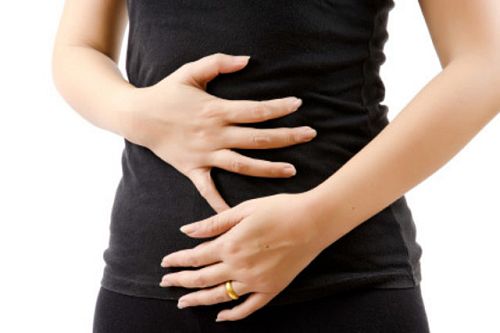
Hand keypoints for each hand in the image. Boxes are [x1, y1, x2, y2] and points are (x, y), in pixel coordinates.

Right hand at [122, 52, 316, 212]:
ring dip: (268, 169)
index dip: (279, 107)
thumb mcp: (190, 71)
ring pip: (242, 165)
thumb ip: (219, 62)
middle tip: (310, 135)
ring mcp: (204, 154)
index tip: (299, 104)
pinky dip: (220, 203)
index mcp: (216, 110)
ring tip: (292, 171)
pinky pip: (208, 189)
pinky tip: (235, 214)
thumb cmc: (166, 92)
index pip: (255, 110)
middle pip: (257, 138)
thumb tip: (248, 60)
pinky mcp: (192, 169)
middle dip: (286, 137)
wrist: (136, 116)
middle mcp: (214, 135)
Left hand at [159, 192, 328, 321]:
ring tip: (182, 302)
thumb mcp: (243, 210)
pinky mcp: (271, 289)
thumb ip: (213, 224)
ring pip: (219, 296)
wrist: (313, 221)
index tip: (165, 264)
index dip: (177, 261)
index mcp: (230, 244)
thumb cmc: (279, 209)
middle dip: (180, 281)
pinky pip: (248, 308)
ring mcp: (255, 281)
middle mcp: (239, 266)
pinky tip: (220, 316)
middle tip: (165, 283)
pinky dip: (233, 314)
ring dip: (198, 300)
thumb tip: (186, 231)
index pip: (195, 257)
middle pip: (201, 279)